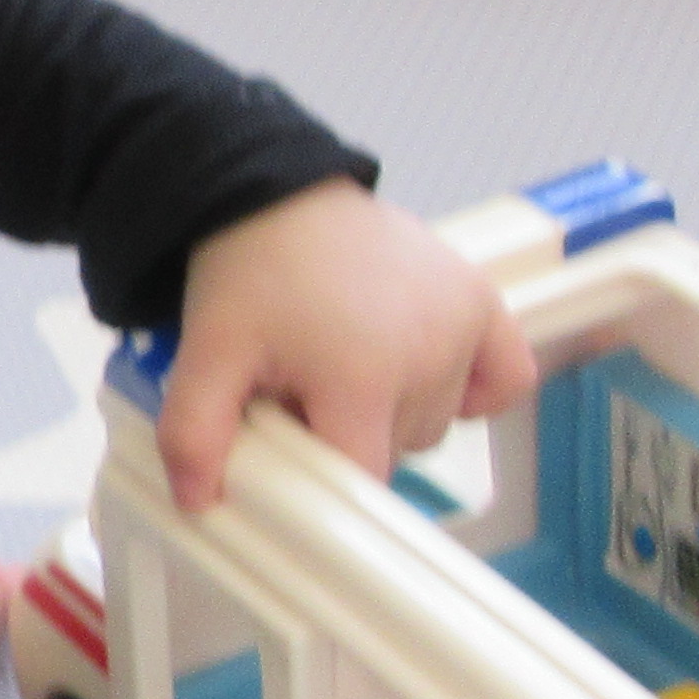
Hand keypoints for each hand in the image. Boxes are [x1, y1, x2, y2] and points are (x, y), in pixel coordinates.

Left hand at [152, 179, 532, 514]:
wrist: (280, 194)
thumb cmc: (248, 277)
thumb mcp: (207, 353)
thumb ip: (193, 433)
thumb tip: (199, 504)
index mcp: (363, 377)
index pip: (360, 476)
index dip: (321, 472)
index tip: (290, 438)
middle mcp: (430, 355)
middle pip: (397, 450)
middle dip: (348, 434)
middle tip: (305, 386)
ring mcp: (465, 324)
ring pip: (436, 421)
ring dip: (396, 411)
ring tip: (346, 361)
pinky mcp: (485, 300)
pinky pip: (505, 379)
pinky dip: (475, 389)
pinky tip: (422, 370)